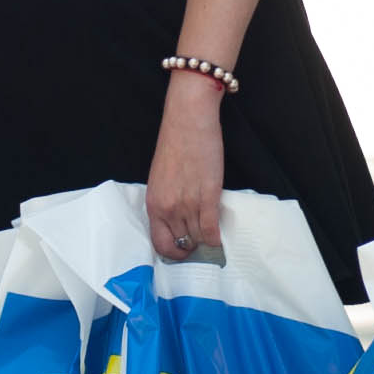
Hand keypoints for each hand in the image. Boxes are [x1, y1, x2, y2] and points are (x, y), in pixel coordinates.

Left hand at [146, 78, 226, 261]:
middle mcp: (167, 208)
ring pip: (197, 239)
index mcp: (153, 203)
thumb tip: (179, 219)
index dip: (173, 253)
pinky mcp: (207, 196)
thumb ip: (167, 200)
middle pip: (181, 244)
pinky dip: (216, 239)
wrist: (188, 120)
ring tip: (212, 242)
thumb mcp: (161, 178)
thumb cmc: (175, 143)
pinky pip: (211, 230)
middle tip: (201, 247)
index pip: (159, 242)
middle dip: (192, 249)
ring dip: (205, 243)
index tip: (183, 252)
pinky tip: (220, 239)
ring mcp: (187, 204)